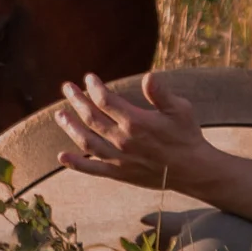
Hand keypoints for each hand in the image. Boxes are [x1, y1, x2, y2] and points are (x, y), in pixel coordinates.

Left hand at [55, 72, 218, 192]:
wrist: (193, 170)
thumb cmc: (187, 135)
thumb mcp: (180, 109)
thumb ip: (161, 94)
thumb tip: (148, 76)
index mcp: (136, 122)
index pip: (106, 101)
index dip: (94, 87)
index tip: (89, 77)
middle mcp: (123, 140)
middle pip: (91, 118)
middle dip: (77, 100)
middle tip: (67, 87)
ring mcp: (119, 159)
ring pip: (87, 142)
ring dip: (71, 127)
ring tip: (59, 114)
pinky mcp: (119, 174)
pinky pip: (93, 169)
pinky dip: (75, 164)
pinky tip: (61, 156)